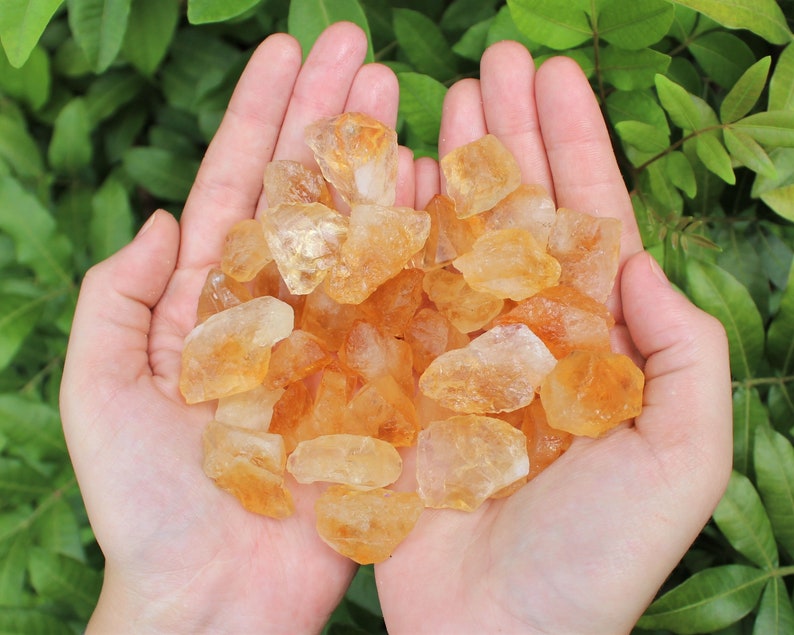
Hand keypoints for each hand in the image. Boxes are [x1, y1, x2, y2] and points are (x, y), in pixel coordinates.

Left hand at [60, 23, 414, 633]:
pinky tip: (436, 183)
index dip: (264, 117)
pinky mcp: (380, 376)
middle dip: (330, 117)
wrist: (215, 598)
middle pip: (307, 194)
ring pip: (361, 233)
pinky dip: (419, 240)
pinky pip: (403, 299)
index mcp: (213, 301)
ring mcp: (336, 336)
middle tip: (361, 45)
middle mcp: (281, 307)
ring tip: (402, 91)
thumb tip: (158, 219)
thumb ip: (115, 302)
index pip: (241, 187)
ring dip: (379, 161)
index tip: (291, 49)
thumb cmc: (148, 509)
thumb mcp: (98, 395)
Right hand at [374, 43, 732, 633]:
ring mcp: (454, 351)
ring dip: (449, 167)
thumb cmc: (595, 559)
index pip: (582, 220)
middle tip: (494, 60)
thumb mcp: (680, 455)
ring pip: (452, 239)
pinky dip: (387, 234)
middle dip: (510, 135)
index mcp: (588, 340)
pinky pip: (390, 293)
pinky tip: (382, 178)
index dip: (571, 146)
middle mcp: (521, 333)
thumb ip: (684, 355)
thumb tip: (640, 262)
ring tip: (441, 96)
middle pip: (515, 213)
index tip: (552, 75)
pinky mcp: (397, 380)